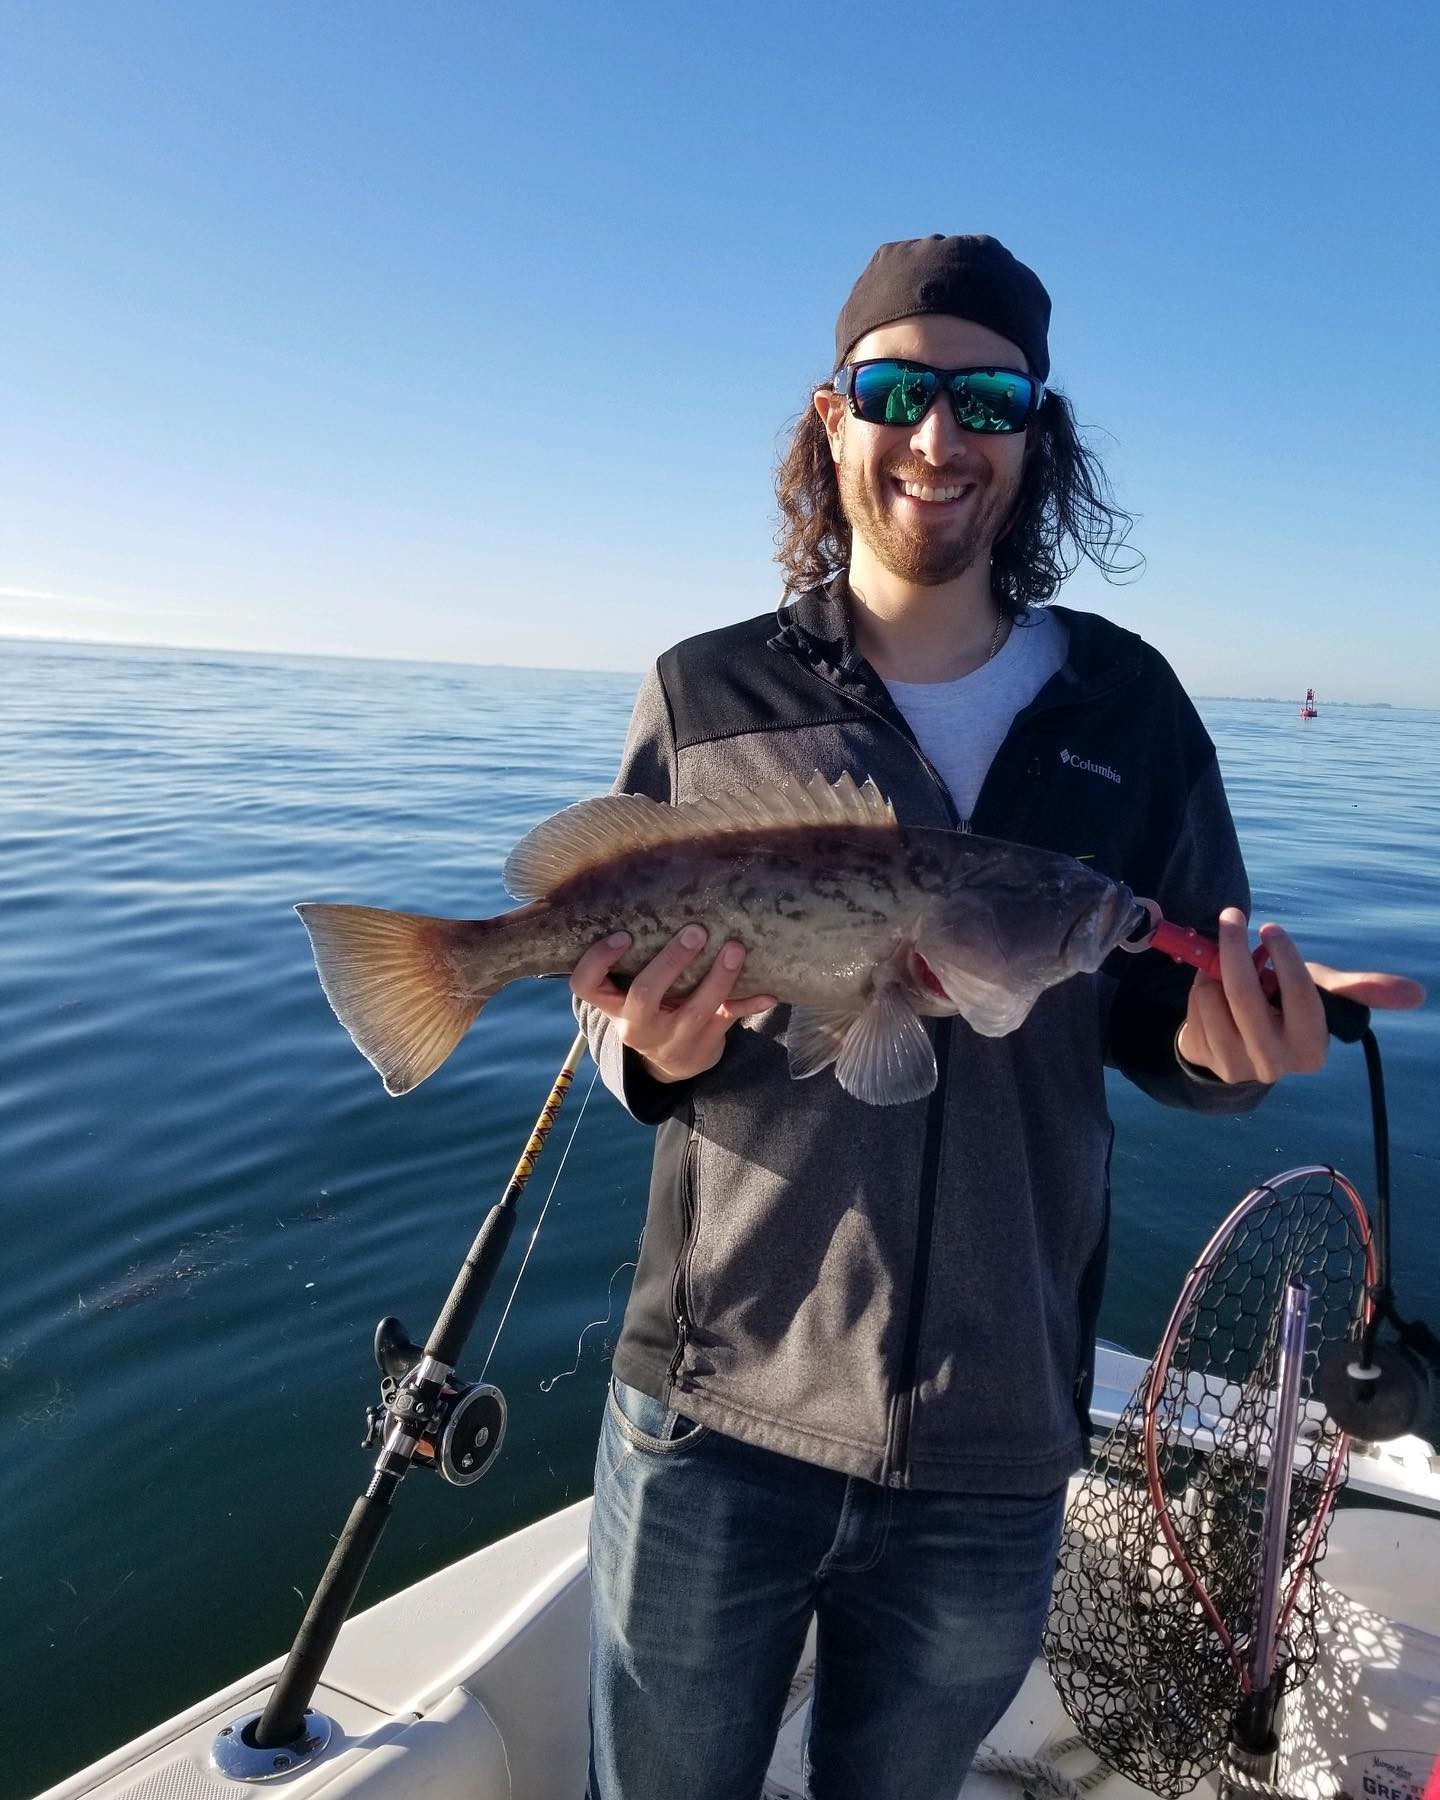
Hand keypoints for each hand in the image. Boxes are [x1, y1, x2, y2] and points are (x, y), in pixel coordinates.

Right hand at [570, 924, 776, 1084]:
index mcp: (613, 1005)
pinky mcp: (705, 1044)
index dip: (598, 961)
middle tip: (695, 931)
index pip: (587, 986)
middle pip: (644, 996)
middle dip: (670, 962)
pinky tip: (770, 993)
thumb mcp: (630, 991)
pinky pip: (729, 1021)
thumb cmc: (650, 1007)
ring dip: (718, 978)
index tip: (623, 935)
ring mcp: (672, 1038)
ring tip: (736, 948)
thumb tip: (652, 891)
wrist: (672, 1062)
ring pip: (694, 1009)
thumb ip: (633, 959)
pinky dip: (750, 1005)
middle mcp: (637, 1025)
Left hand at [1177, 908, 1425, 1083]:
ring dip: (1213, 970)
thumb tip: (1417, 994)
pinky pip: (1194, 1009)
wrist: (1240, 1045)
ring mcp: (1237, 1066)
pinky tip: (1213, 991)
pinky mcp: (1205, 1061)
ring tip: (1227, 965)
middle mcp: (1276, 1063)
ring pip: (1213, 998)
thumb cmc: (1286, 1009)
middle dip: (1234, 947)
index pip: (1300, 994)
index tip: (1272, 927)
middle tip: (1231, 916)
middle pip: (1245, 994)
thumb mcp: (1321, 995)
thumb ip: (1360, 989)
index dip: (1285, 957)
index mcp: (1312, 1047)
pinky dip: (1199, 988)